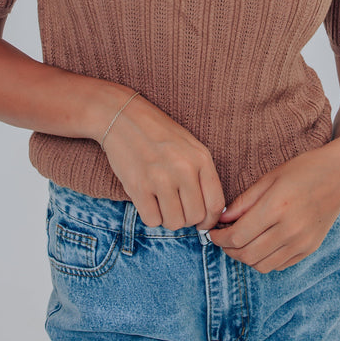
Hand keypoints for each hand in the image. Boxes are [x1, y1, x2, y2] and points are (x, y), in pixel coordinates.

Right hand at [101, 94, 225, 231]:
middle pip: (195, 217)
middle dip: (186, 219)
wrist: (123, 117)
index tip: (201, 222)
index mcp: (201, 158)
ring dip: (168, 219)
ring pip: (174, 222)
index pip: (215, 204)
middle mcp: (184, 169)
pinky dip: (150, 216)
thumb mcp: (190, 146)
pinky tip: (148, 201)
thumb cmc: (159, 134)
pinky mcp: (138, 186)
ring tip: (161, 203)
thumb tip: (208, 212)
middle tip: (176, 208)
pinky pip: (152, 220)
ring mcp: (161, 178)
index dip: (210, 220)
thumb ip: (201, 175)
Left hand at [208, 141, 339, 272]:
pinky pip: (278, 265)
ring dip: (244, 257)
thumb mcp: (270, 177)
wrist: (339, 175)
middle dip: (228, 249)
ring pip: (261, 265)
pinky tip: (260, 244)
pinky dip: (264, 259)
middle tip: (222, 238)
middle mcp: (290, 229)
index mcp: (276, 207)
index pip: (237, 236)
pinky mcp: (309, 249)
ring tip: (240, 242)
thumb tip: (222, 219)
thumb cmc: (303, 170)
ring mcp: (301, 242)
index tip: (212, 232)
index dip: (219, 238)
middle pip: (247, 254)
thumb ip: (244, 201)